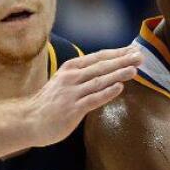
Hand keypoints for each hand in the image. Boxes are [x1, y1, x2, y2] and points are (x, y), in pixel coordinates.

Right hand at [28, 46, 142, 146]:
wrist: (29, 120)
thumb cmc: (49, 102)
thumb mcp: (64, 81)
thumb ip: (82, 75)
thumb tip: (106, 70)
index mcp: (71, 68)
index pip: (98, 57)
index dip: (117, 52)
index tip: (134, 49)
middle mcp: (72, 77)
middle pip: (102, 66)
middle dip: (122, 60)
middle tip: (140, 56)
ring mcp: (72, 93)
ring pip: (99, 81)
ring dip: (118, 74)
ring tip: (134, 69)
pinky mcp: (73, 109)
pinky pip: (93, 99)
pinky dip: (107, 93)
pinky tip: (119, 88)